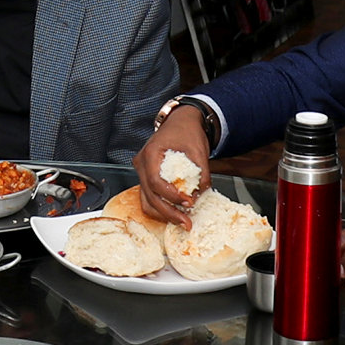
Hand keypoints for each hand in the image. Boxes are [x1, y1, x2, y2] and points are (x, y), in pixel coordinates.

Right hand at [136, 103, 212, 223]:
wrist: (181, 122)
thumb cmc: (187, 131)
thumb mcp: (198, 149)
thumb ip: (202, 172)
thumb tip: (202, 192)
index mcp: (150, 153)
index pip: (155, 181)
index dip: (171, 196)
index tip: (188, 202)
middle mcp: (142, 164)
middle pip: (149, 195)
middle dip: (168, 212)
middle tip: (186, 222)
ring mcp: (142, 171)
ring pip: (146, 200)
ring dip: (163, 214)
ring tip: (182, 221)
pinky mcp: (147, 177)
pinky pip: (149, 197)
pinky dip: (161, 208)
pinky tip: (176, 213)